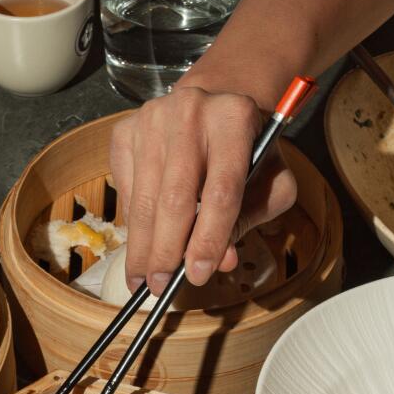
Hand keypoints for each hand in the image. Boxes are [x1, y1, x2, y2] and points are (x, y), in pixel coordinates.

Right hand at [109, 86, 299, 293]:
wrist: (214, 105)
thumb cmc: (247, 150)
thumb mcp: (269, 180)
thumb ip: (251, 218)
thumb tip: (222, 261)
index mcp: (235, 117)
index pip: (221, 190)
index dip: (209, 238)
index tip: (197, 275)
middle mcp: (190, 110)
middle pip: (174, 197)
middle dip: (167, 251)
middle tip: (162, 287)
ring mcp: (152, 118)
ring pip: (143, 198)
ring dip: (142, 247)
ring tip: (143, 280)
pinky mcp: (125, 129)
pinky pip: (125, 189)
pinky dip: (132, 223)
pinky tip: (141, 244)